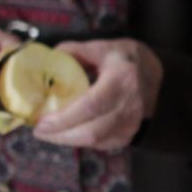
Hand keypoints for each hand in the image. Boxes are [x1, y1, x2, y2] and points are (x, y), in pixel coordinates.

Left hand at [34, 38, 161, 149]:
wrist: (153, 74)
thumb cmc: (123, 59)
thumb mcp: (100, 47)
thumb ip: (72, 52)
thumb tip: (47, 62)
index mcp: (122, 80)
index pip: (91, 105)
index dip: (65, 118)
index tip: (41, 122)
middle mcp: (130, 105)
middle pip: (91, 131)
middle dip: (60, 135)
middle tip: (38, 130)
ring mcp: (131, 124)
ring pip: (94, 141)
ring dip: (67, 139)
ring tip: (48, 132)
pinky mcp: (128, 135)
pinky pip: (99, 144)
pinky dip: (80, 140)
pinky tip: (67, 132)